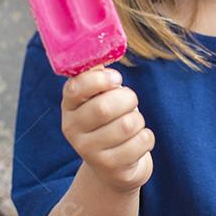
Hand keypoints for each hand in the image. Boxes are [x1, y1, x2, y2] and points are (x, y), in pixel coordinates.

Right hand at [61, 65, 154, 193]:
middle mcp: (72, 130)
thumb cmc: (108, 122)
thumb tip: (98, 46)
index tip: (117, 78)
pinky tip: (136, 142)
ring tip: (132, 124)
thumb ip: (97, 76)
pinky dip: (146, 137)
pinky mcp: (111, 168)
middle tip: (130, 100)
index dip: (101, 79)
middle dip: (127, 99)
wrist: (113, 168)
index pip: (76, 87)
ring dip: (138, 119)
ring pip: (127, 124)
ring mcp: (90, 152)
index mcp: (68, 107)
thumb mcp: (98, 99)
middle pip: (104, 107)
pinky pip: (142, 141)